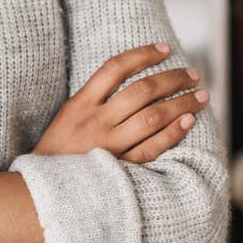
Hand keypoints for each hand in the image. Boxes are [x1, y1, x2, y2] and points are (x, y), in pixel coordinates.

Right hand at [31, 43, 208, 163]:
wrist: (42, 193)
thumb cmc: (58, 153)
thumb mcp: (66, 117)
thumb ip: (93, 99)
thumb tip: (132, 80)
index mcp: (80, 104)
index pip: (114, 68)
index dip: (142, 54)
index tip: (165, 49)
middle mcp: (96, 122)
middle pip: (141, 90)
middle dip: (172, 78)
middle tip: (192, 73)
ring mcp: (109, 146)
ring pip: (153, 116)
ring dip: (181, 103)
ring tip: (200, 95)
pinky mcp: (120, 169)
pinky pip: (153, 148)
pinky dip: (173, 132)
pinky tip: (189, 120)